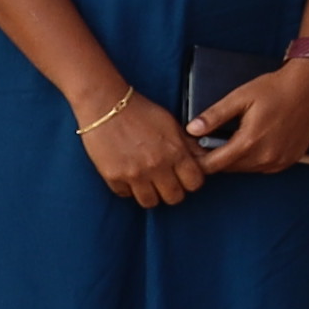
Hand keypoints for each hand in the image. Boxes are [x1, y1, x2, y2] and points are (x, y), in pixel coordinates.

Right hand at [72, 88, 205, 210]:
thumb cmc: (139, 111)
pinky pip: (126, 195)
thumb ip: (188, 145)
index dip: (191, 181)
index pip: (195, 183)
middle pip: (174, 197)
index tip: (185, 177)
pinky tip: (128, 175)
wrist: (105, 106)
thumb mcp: (171, 124)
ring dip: (151, 193)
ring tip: (147, 181)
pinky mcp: (114, 177)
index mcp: (175, 151)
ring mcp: (134, 174)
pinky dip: (128, 188)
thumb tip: (203, 160)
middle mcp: (157, 166)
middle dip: (173, 190)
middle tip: (166, 181)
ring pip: (150, 202)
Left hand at [188, 58, 308, 179]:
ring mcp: (280, 160)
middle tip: (207, 144)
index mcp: (249, 142)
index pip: (213, 164)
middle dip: (216, 159)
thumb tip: (192, 130)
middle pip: (229, 169)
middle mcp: (265, 157)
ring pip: (246, 169)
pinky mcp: (290, 160)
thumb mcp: (240, 97)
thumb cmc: (276, 88)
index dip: (198, 160)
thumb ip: (215, 116)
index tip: (192, 151)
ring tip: (231, 141)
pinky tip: (253, 143)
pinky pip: (264, 167)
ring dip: (236, 160)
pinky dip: (254, 159)